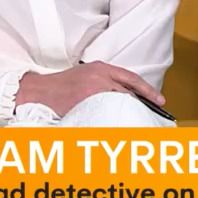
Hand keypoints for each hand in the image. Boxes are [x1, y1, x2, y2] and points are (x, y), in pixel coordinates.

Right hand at [15, 62, 163, 116]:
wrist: (38, 91)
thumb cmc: (62, 85)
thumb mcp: (86, 74)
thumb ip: (105, 81)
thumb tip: (126, 95)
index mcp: (101, 68)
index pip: (132, 79)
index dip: (148, 91)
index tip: (160, 101)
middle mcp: (99, 77)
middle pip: (128, 93)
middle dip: (140, 106)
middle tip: (151, 117)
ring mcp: (92, 91)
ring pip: (118, 104)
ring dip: (127, 115)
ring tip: (136, 125)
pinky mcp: (84, 104)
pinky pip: (104, 115)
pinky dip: (112, 121)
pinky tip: (118, 128)